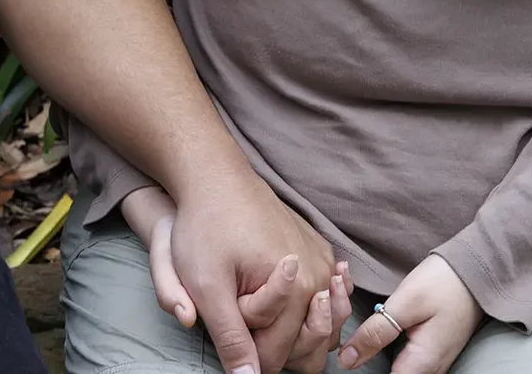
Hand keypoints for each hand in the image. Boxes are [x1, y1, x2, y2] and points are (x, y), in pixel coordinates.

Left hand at [127, 187, 349, 372]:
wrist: (217, 177)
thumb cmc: (206, 228)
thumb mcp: (207, 286)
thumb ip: (230, 336)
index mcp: (297, 290)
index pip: (276, 356)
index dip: (245, 355)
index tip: (225, 330)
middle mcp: (320, 278)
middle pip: (305, 347)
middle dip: (271, 345)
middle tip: (239, 318)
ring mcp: (325, 263)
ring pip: (321, 327)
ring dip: (294, 331)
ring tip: (260, 312)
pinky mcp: (321, 251)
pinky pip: (325, 298)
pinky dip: (309, 309)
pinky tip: (286, 301)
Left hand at [340, 255, 483, 373]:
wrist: (477, 270)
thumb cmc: (443, 283)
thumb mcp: (405, 304)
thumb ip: (376, 333)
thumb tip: (347, 360)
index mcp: (421, 364)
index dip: (362, 367)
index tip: (347, 352)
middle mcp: (430, 370)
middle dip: (366, 356)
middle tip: (352, 335)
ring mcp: (433, 362)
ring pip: (396, 367)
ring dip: (376, 349)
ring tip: (365, 328)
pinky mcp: (432, 351)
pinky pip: (405, 357)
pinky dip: (388, 342)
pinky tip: (381, 324)